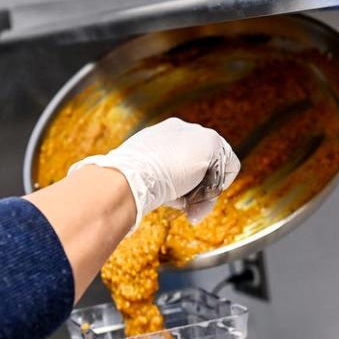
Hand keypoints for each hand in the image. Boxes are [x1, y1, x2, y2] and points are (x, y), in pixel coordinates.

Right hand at [68, 118, 239, 229]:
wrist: (123, 179)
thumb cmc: (116, 184)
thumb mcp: (124, 179)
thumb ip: (133, 180)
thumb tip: (107, 195)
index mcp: (156, 136)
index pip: (179, 160)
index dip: (180, 183)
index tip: (171, 200)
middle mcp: (177, 129)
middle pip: (200, 164)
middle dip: (194, 189)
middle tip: (184, 210)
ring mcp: (195, 134)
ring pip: (215, 169)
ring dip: (204, 193)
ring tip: (188, 209)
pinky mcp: (211, 143)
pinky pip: (230, 168)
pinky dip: (218, 187)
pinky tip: (199, 199)